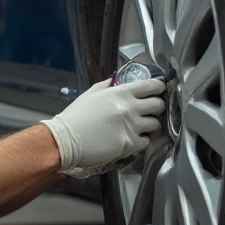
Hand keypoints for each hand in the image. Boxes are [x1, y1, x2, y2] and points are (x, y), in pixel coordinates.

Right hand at [40, 78, 165, 173]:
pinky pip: (145, 141)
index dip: (158, 87)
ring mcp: (131, 127)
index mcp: (120, 93)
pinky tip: (131, 138)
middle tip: (150, 110)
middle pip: (158, 105)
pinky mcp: (129, 144)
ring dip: (150, 125)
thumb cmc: (75, 118)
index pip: (151, 86)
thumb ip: (106, 86)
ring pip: (155, 124)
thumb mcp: (89, 95)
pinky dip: (141, 140)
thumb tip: (115, 80)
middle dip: (157, 107)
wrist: (65, 140)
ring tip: (140, 126)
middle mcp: (129, 108)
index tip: (159, 90)